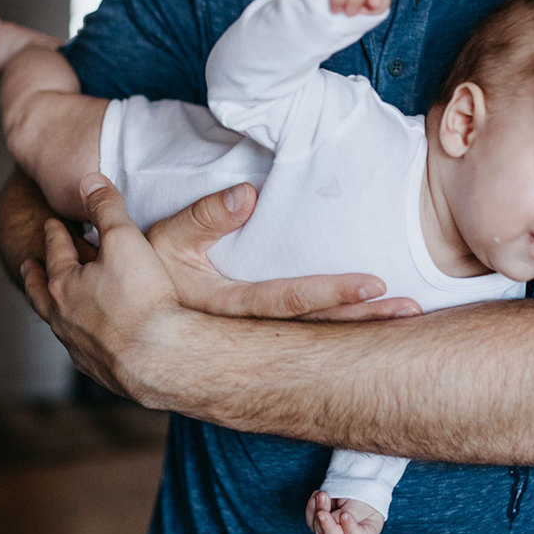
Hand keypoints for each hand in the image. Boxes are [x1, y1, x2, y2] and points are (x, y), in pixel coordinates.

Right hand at [143, 180, 419, 321]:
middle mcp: (243, 332)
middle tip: (414, 311)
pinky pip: (303, 340)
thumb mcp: (163, 239)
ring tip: (408, 318)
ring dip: (362, 330)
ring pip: (314, 339)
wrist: (120, 318)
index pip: (286, 301)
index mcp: (224, 308)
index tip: (375, 284)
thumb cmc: (141, 270)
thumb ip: (205, 216)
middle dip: (365, 322)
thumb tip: (249, 193)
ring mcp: (250, 340)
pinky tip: (373, 328)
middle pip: (313, 330)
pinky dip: (340, 337)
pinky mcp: (253, 339)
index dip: (331, 293)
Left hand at [304, 490, 384, 533]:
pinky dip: (311, 509)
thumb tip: (331, 520)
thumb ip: (350, 512)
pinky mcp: (320, 525)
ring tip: (322, 495)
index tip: (345, 515)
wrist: (353, 481)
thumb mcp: (362, 500)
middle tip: (322, 513)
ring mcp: (334, 533)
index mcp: (367, 533)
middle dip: (328, 527)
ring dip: (319, 512)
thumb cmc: (363, 492)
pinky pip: (311, 522)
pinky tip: (316, 495)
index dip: (351, 531)